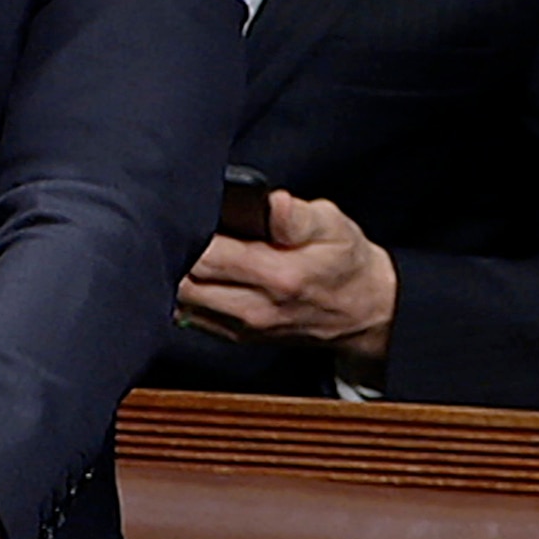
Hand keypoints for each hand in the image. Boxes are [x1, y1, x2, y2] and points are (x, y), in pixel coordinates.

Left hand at [178, 192, 397, 359]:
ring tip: (185, 246)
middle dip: (175, 250)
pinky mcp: (236, 336)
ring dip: (176, 273)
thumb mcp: (333, 225)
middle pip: (185, 280)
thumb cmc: (344, 261)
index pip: (208, 255)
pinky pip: (191, 315)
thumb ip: (297, 215)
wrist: (363, 310)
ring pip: (182, 300)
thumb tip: (273, 202)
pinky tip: (194, 271)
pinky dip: (185, 293)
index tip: (185, 210)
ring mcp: (243, 327)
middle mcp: (255, 308)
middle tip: (177, 224)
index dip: (188, 230)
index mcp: (279, 276)